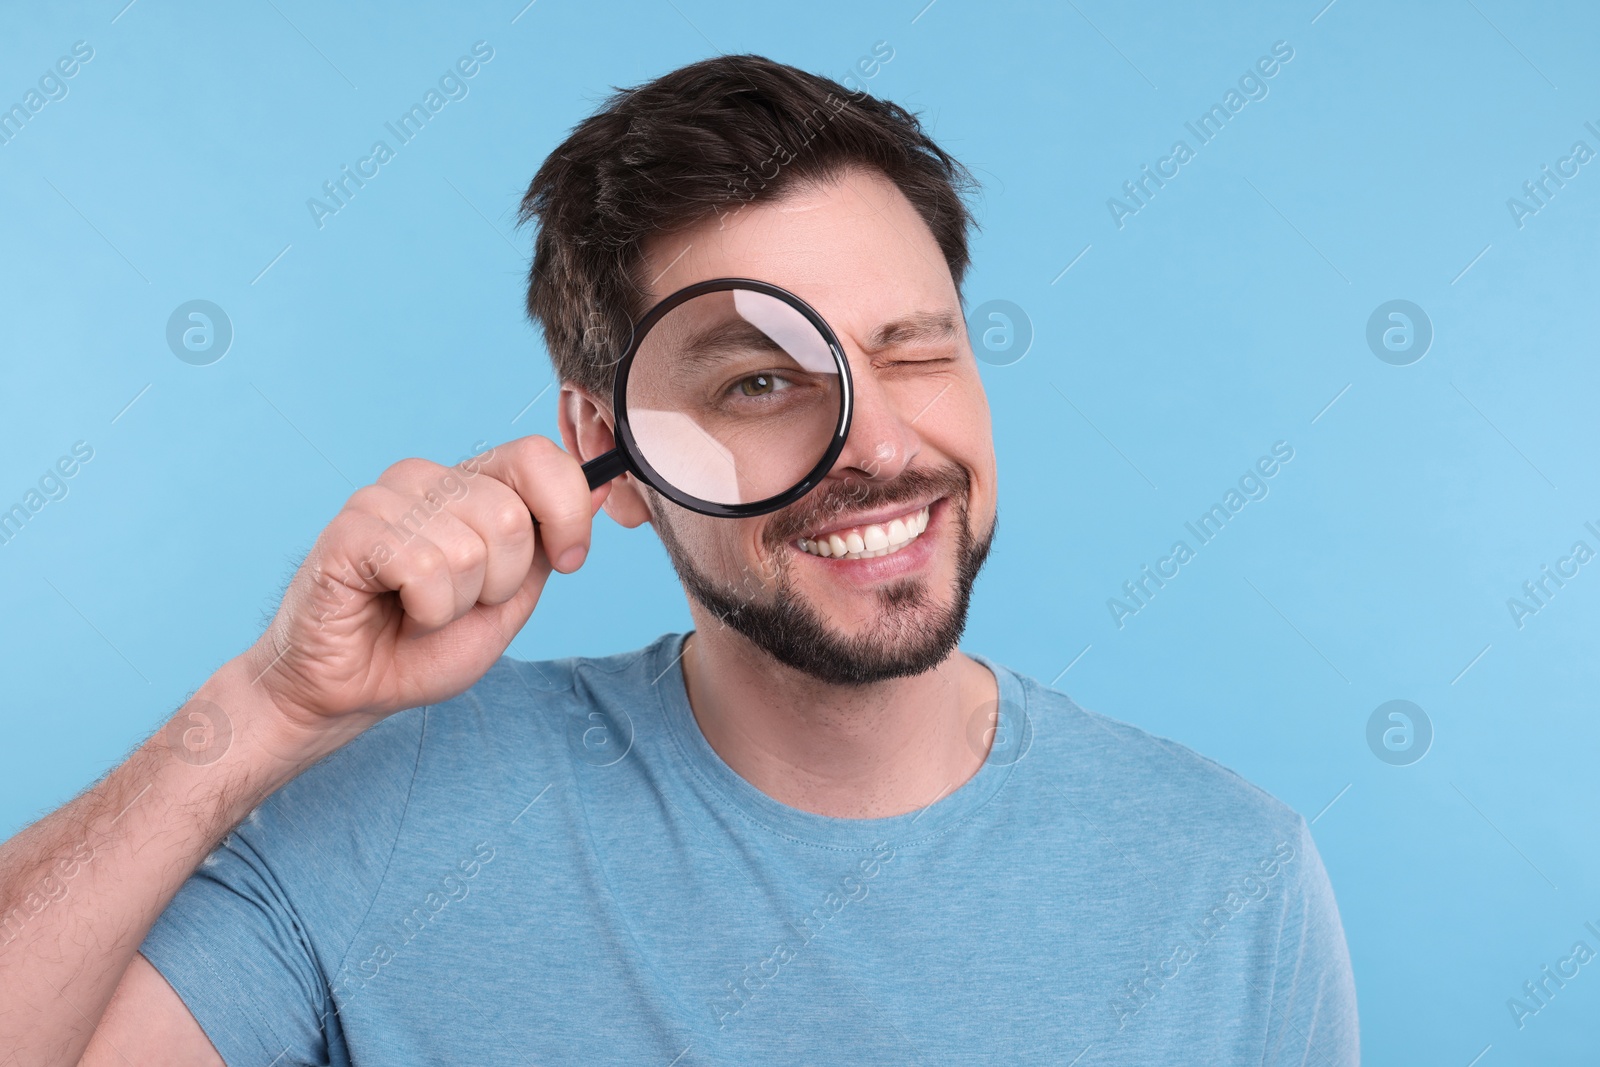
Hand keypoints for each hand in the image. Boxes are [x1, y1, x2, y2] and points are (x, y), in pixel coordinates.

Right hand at [241, 436, 606, 735]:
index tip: (567, 560)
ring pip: (468, 550)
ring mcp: (384, 499)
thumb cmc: (424, 646)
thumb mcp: (512, 597)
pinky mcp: (349, 531)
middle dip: (500, 583)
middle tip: (459, 603)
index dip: (567, 514)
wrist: (354, 690)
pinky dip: (425, 610)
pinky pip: (423, 568)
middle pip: (509, 516)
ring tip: (421, 610)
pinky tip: (396, 609)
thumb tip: (603, 488)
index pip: (537, 457)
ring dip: (456, 605)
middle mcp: (427, 480)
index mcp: (470, 486)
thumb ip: (550, 544)